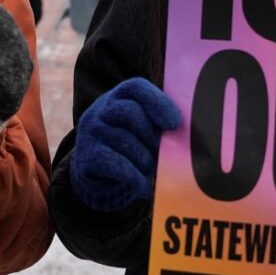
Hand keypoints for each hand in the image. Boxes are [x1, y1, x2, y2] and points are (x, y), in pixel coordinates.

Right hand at [70, 77, 181, 211]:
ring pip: (126, 142)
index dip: (158, 102)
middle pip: (129, 113)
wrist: (98, 172)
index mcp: (118, 97)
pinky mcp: (88, 157)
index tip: (175, 123)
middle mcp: (100, 110)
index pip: (136, 87)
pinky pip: (117, 165)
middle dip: (152, 136)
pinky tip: (144, 187)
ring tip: (152, 171)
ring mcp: (91, 132)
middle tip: (162, 154)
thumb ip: (160, 124)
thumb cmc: (131, 146)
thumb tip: (187, 136)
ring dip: (145, 160)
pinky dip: (136, 178)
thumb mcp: (142, 128)